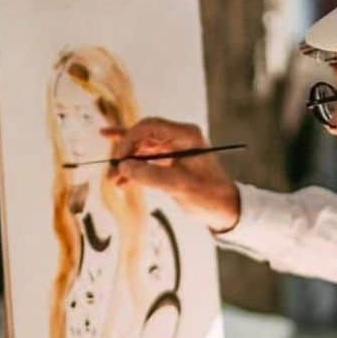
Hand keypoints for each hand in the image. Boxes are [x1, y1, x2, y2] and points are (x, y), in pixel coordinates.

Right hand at [107, 118, 240, 232]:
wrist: (225, 209)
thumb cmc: (208, 196)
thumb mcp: (178, 186)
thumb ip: (149, 175)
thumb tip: (122, 167)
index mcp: (185, 135)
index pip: (149, 127)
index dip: (128, 141)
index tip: (118, 162)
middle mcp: (179, 137)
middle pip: (143, 135)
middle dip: (125, 152)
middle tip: (111, 170)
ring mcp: (174, 148)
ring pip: (142, 148)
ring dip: (127, 161)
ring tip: (112, 177)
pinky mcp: (171, 160)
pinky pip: (147, 159)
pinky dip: (134, 168)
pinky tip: (120, 178)